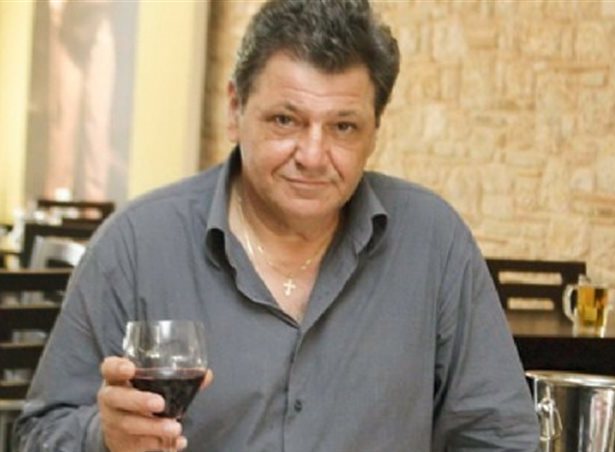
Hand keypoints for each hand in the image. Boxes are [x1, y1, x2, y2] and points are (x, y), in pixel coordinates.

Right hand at [98, 356, 212, 451]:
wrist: (120, 429)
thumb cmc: (139, 396)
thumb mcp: (151, 383)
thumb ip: (176, 377)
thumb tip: (206, 375)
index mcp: (116, 379)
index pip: (109, 368)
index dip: (117, 367)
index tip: (131, 368)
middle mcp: (111, 399)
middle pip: (117, 398)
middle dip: (138, 401)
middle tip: (160, 403)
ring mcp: (114, 422)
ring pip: (129, 425)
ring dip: (153, 427)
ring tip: (175, 428)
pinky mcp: (121, 443)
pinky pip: (137, 445)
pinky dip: (158, 445)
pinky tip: (176, 444)